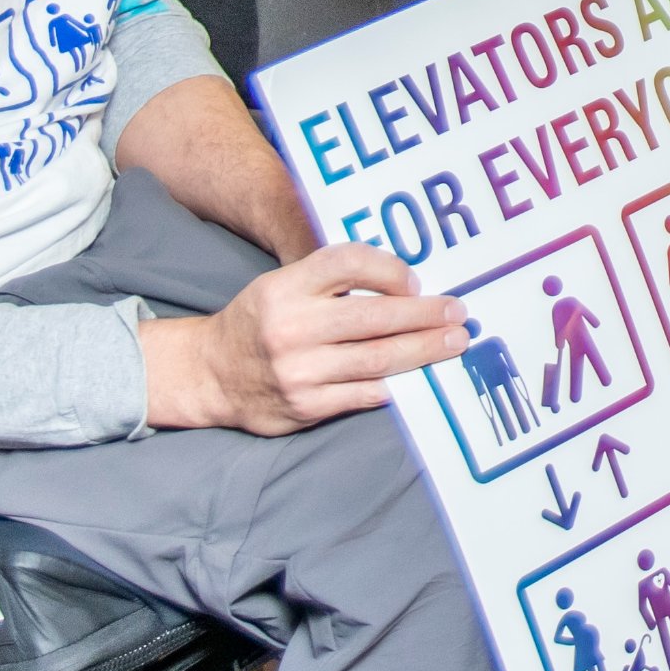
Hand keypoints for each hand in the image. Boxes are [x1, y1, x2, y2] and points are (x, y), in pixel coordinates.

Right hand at [138, 243, 463, 433]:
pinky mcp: (305, 406)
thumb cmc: (261, 321)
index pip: (349, 264)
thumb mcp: (283, 284)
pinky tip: (419, 376)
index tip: (416, 282)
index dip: (390, 270)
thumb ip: (331, 279)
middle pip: (374, 317)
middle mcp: (290, 327)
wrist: (210, 374)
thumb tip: (405, 281)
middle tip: (458, 313)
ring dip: (423, 350)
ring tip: (453, 343)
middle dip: (425, 315)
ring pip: (376, 359)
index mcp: (285, 287)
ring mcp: (298, 371)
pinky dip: (394, 383)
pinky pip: (363, 394)